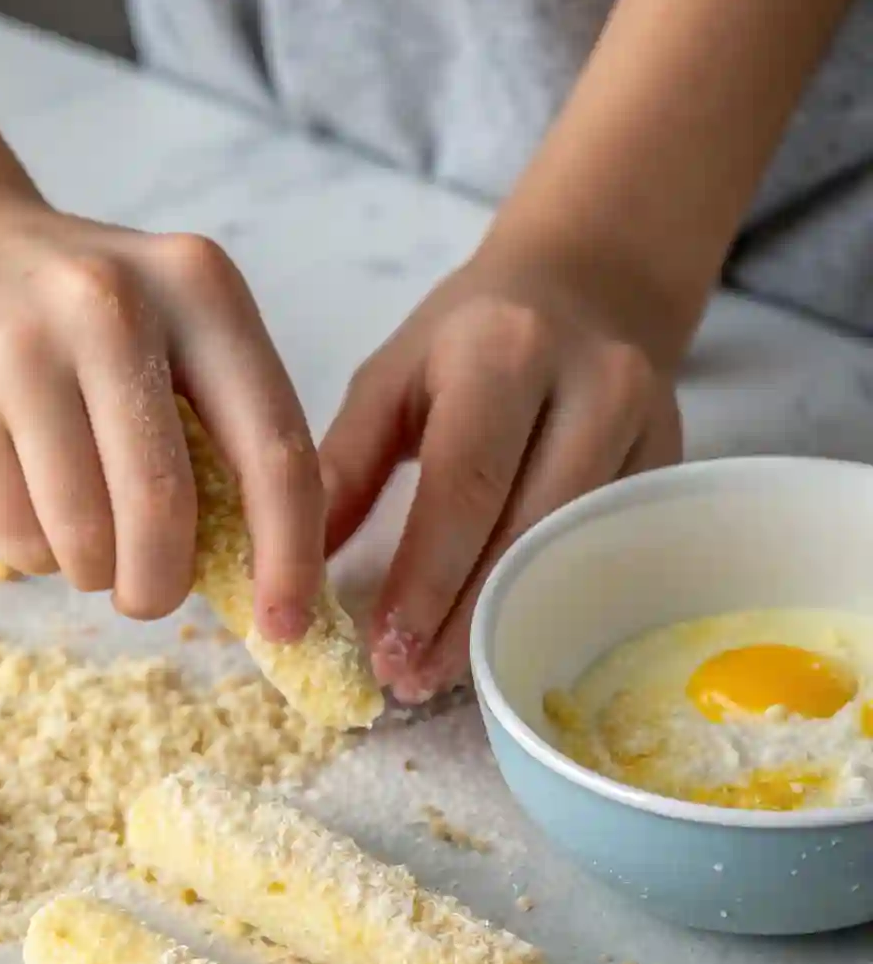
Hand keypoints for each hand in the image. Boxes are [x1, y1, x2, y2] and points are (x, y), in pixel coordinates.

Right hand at [0, 191, 323, 631]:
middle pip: (165, 507)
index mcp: (203, 290)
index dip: (288, 555)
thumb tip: (266, 584)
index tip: (283, 626)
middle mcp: (115, 305)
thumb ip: (228, 430)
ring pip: (85, 536)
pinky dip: (39, 557)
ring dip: (95, 574)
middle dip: (163, 584)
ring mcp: (25, 349)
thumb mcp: (178, 329)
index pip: (275, 451)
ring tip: (89, 545)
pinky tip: (37, 513)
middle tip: (153, 597)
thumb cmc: (90, 317)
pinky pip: (18, 535)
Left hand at [321, 241, 681, 701]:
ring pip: (572, 552)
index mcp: (504, 351)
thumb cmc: (471, 337)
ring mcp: (645, 426)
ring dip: (505, 621)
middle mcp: (591, 385)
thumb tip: (295, 568)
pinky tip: (506, 634)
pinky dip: (550, 600)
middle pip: (526, 531)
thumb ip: (346, 467)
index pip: (465, 484)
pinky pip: (607, 551)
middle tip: (409, 680)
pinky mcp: (669, 464)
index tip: (387, 649)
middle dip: (463, 619)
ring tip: (444, 672)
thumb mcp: (393, 377)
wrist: (590, 283)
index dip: (427, 577)